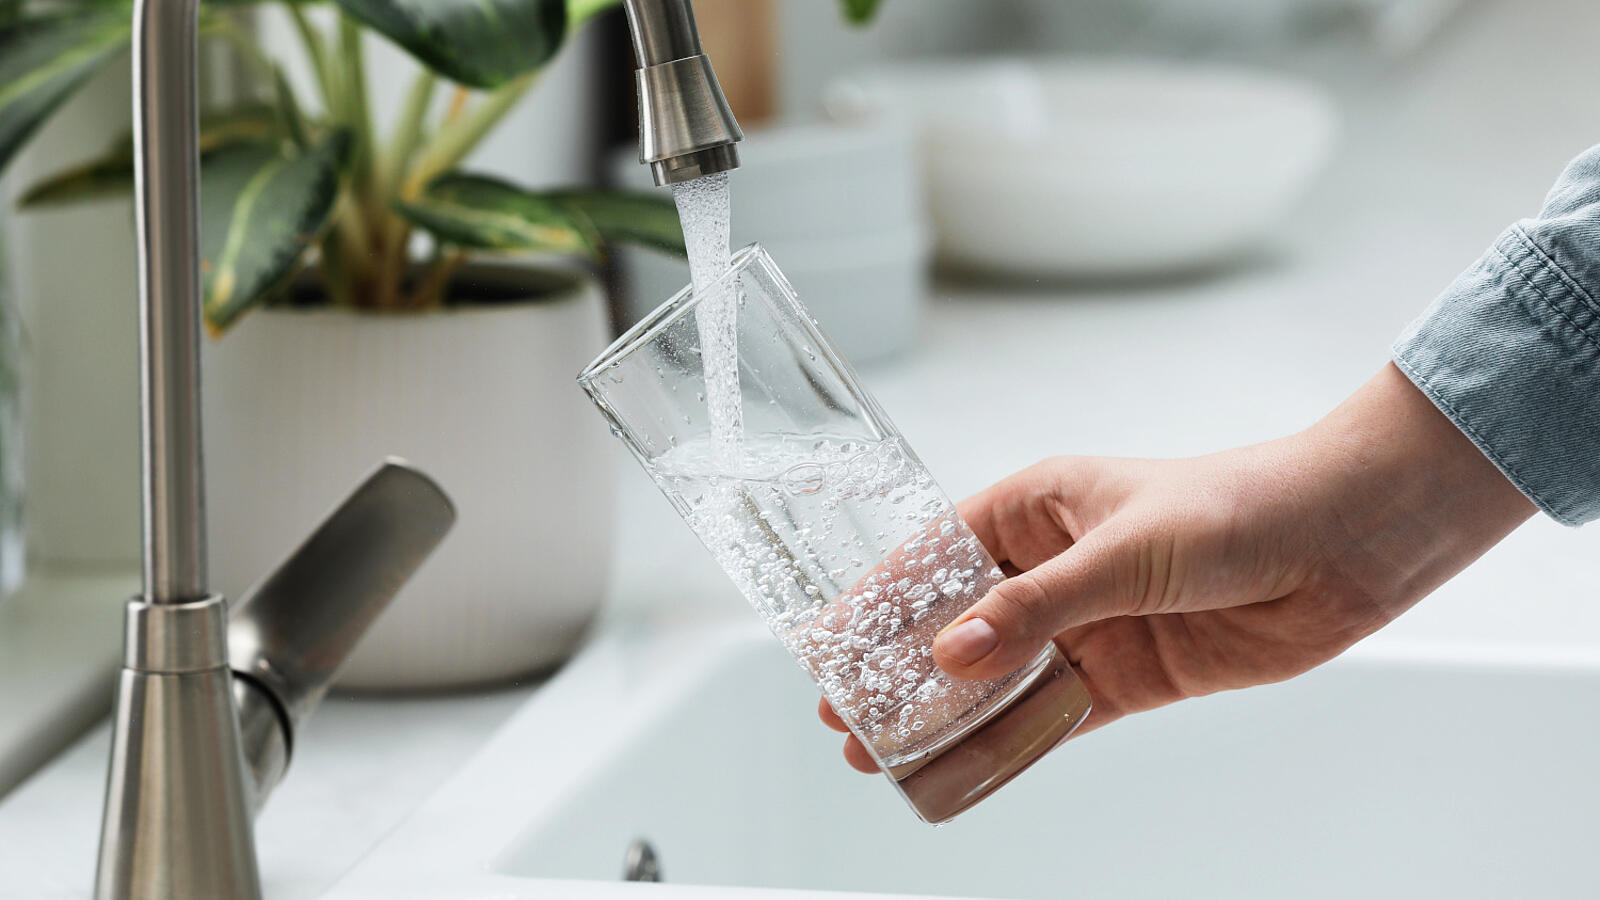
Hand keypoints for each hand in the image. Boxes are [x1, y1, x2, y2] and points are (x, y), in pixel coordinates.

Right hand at [821, 364, 1533, 771]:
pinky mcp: (1130, 673)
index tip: (830, 643)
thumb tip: (951, 655)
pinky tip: (968, 764)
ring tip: (887, 750)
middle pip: (958, 623)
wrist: (1343, 543)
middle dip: (901, 668)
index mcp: (1037, 506)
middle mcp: (1054, 564)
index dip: (880, 601)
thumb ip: (1034, 607)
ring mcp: (1089, 622)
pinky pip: (1056, 713)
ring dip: (947, 713)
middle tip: (845, 715)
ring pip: (999, 675)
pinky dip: (1013, 740)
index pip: (936, 556)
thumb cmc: (1236, 507)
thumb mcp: (1120, 550)